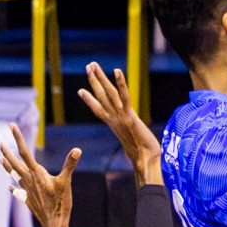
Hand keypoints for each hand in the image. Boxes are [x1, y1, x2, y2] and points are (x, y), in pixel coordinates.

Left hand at [0, 124, 78, 226]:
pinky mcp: (28, 199)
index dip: (18, 138)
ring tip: (0, 159)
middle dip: (7, 151)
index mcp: (37, 173)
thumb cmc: (61, 202)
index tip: (11, 126)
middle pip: (15, 162)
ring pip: (14, 175)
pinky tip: (10, 187)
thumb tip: (77, 150)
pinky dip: (14, 188)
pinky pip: (18, 191)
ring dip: (7, 166)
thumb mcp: (67, 182)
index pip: (25, 152)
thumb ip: (70, 165)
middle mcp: (28, 179)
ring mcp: (27, 190)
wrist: (54, 222)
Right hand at [78, 64, 161, 186]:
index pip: (99, 109)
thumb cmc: (143, 157)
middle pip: (100, 96)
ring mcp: (120, 116)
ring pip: (108, 94)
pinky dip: (120, 83)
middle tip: (88, 66)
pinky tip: (117, 71)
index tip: (81, 91)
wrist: (145, 161)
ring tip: (92, 64)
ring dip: (100, 78)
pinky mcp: (130, 116)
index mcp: (113, 125)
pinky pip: (124, 96)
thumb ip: (132, 144)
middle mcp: (114, 119)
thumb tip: (135, 153)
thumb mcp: (134, 146)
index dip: (90, 100)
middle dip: (94, 81)